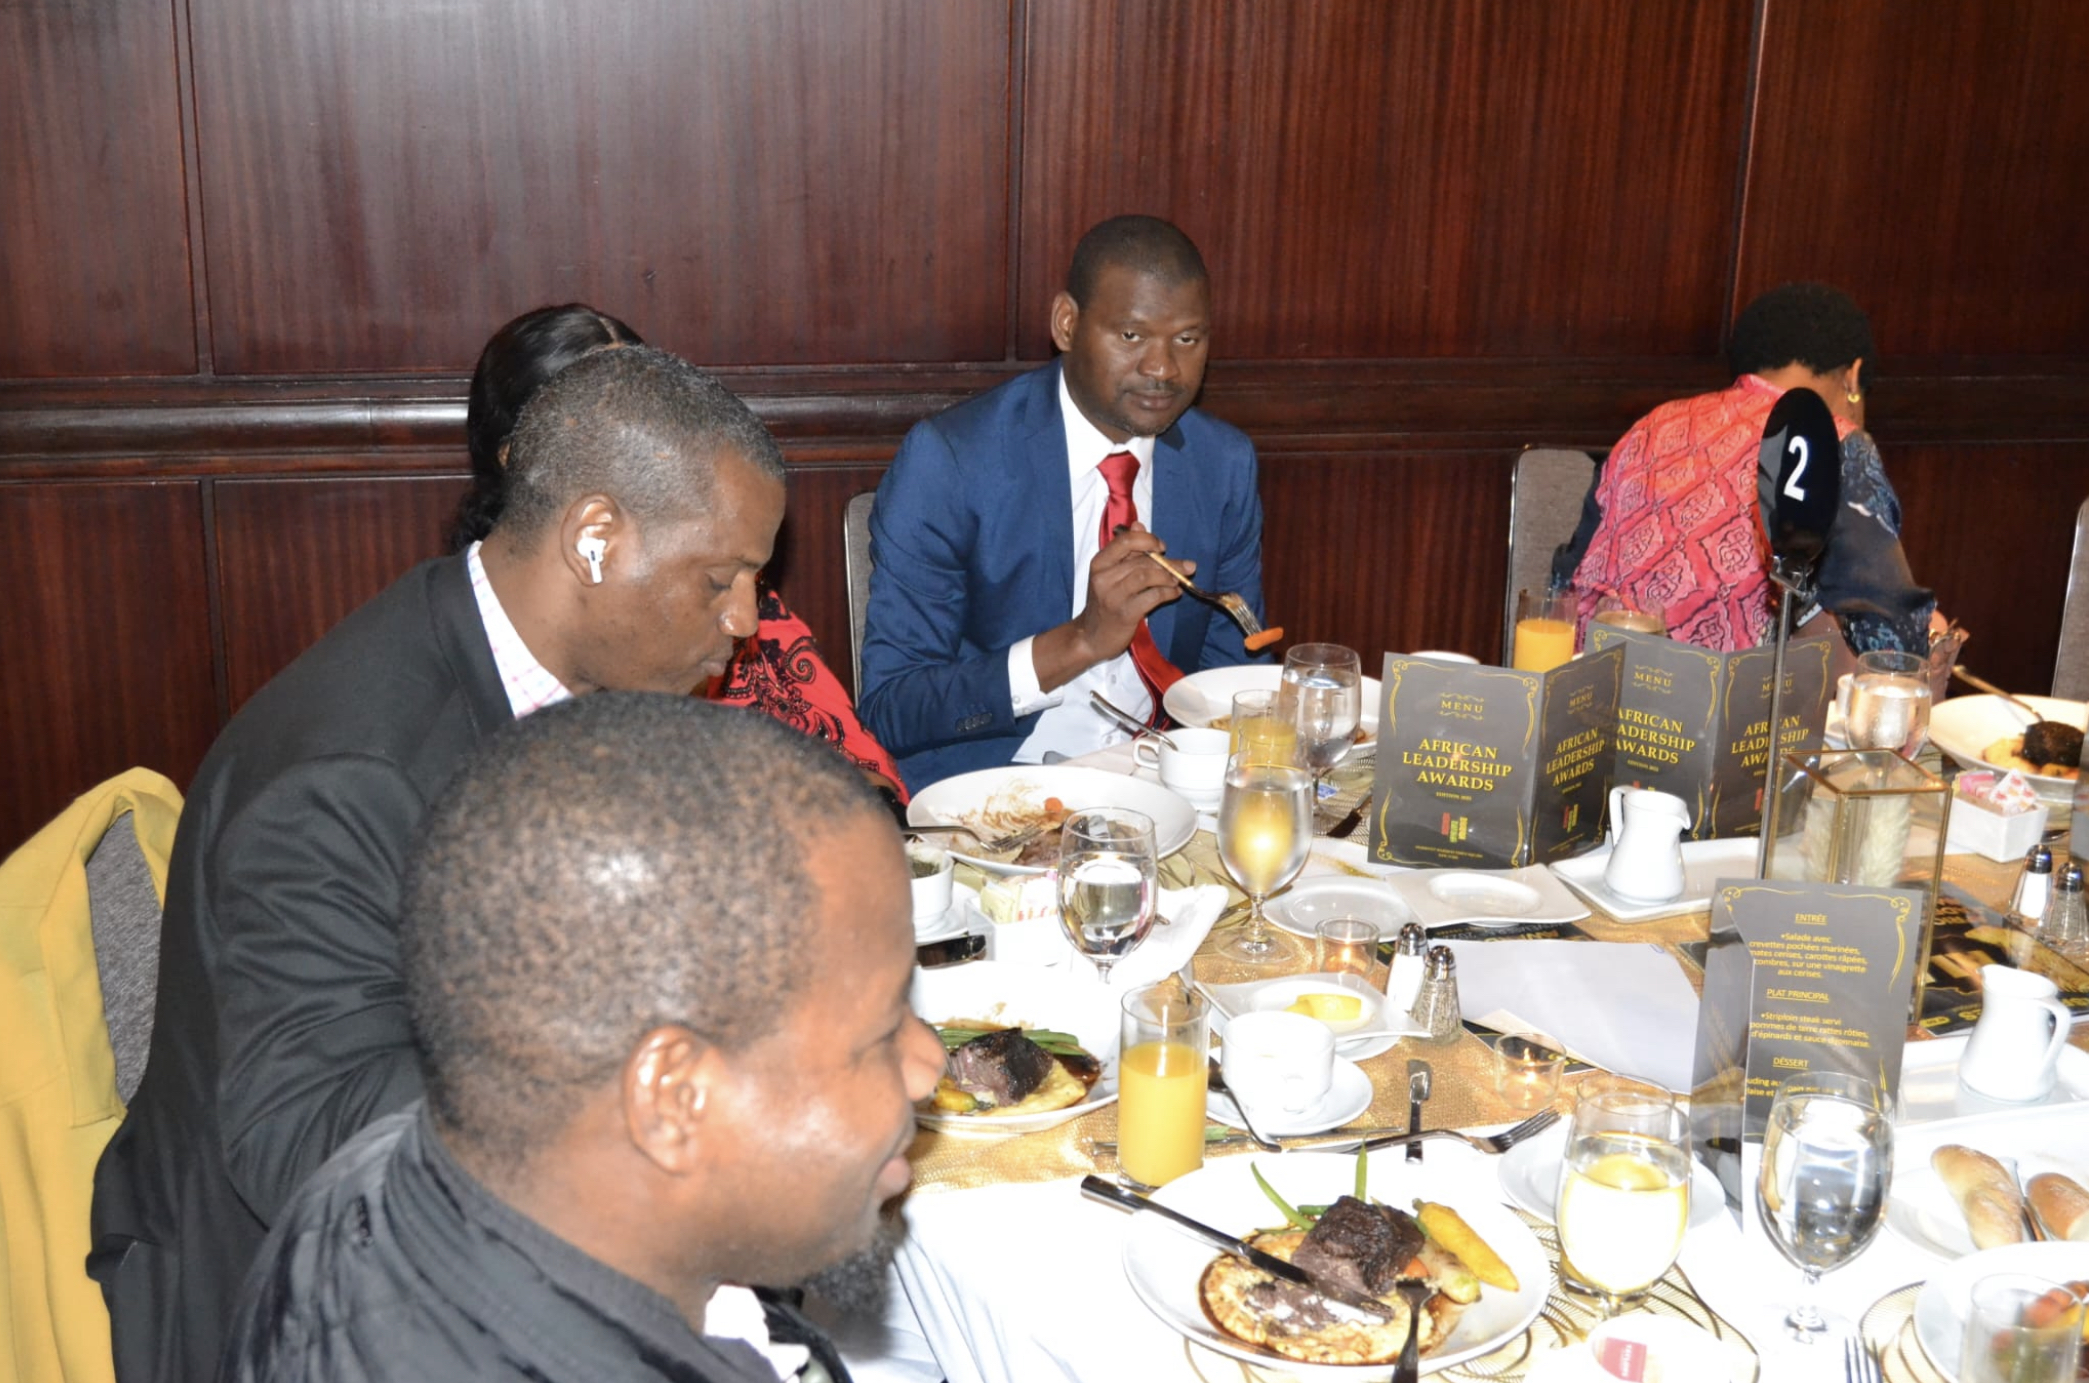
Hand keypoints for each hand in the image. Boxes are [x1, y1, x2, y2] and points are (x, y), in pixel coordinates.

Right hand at [1030, 524, 1185, 691]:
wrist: (1091, 637)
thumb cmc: (1106, 603)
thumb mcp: (1110, 574)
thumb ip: (1126, 551)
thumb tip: (1139, 524)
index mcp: (1100, 563)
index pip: (1125, 540)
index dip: (1148, 540)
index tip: (1162, 547)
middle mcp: (1103, 577)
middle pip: (1141, 561)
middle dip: (1169, 563)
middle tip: (1187, 566)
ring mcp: (1113, 596)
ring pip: (1147, 576)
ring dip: (1168, 577)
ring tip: (1177, 582)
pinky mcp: (1124, 614)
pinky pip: (1152, 597)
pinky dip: (1168, 593)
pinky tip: (1174, 594)